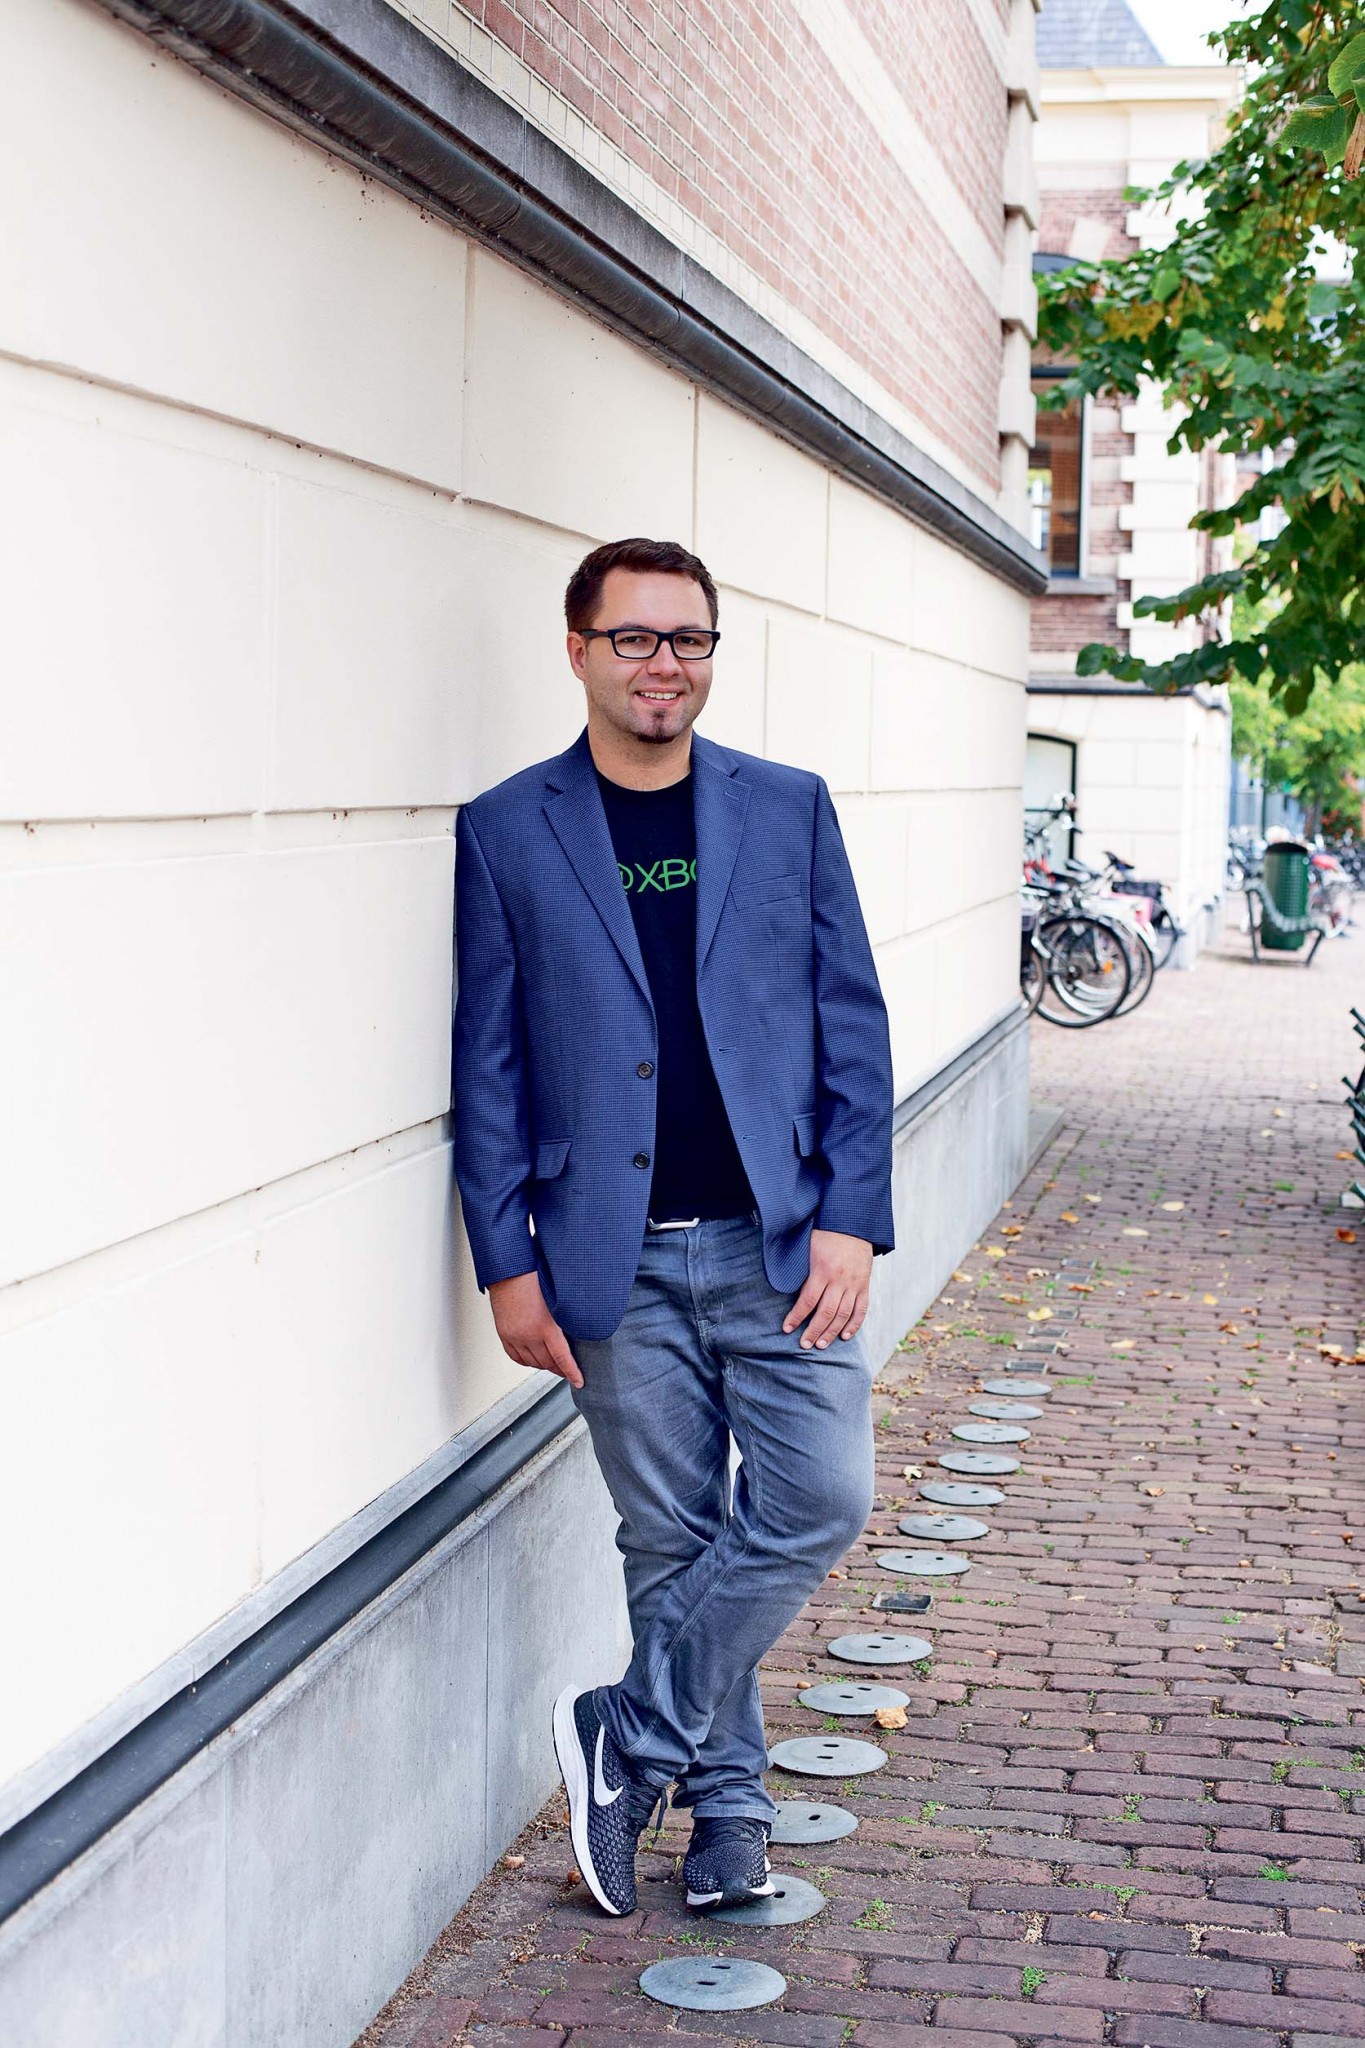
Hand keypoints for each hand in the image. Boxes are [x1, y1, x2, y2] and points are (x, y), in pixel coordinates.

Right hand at [488, 1271, 583, 1388]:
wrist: (508, 1269)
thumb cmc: (533, 1276)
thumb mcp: (557, 1297)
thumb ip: (567, 1317)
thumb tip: (579, 1330)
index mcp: (545, 1326)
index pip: (562, 1358)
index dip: (572, 1373)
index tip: (580, 1382)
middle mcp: (528, 1336)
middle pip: (547, 1363)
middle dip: (560, 1370)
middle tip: (569, 1371)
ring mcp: (514, 1337)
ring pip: (532, 1362)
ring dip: (544, 1365)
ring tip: (554, 1364)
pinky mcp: (504, 1334)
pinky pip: (516, 1357)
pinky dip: (527, 1361)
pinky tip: (534, 1359)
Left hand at [783, 1229, 872, 1349]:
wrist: (853, 1223)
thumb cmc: (825, 1234)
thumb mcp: (809, 1248)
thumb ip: (801, 1269)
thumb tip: (786, 1288)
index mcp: (822, 1270)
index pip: (807, 1301)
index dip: (796, 1317)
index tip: (787, 1328)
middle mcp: (839, 1280)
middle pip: (826, 1313)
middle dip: (813, 1331)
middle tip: (804, 1344)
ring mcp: (854, 1284)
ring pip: (843, 1315)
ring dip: (831, 1332)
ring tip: (821, 1344)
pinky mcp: (864, 1285)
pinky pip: (861, 1309)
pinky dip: (854, 1325)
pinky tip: (845, 1336)